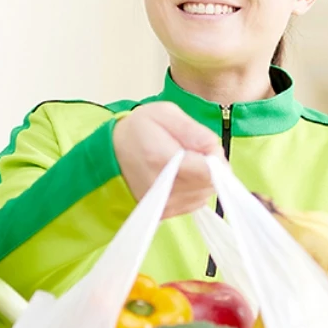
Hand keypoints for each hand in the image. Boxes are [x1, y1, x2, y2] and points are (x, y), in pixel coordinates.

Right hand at [113, 102, 225, 218]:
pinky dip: (194, 189)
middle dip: (211, 167)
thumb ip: (192, 130)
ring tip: (185, 163)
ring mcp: (163, 204)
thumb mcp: (164, 113)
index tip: (206, 147)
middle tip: (194, 152)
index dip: (215, 158)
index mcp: (161, 159)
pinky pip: (195, 203)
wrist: (112, 153)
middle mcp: (161, 187)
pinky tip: (180, 176)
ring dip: (203, 179)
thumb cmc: (139, 130)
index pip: (208, 172)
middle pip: (209, 184)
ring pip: (205, 195)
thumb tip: (213, 148)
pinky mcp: (164, 213)